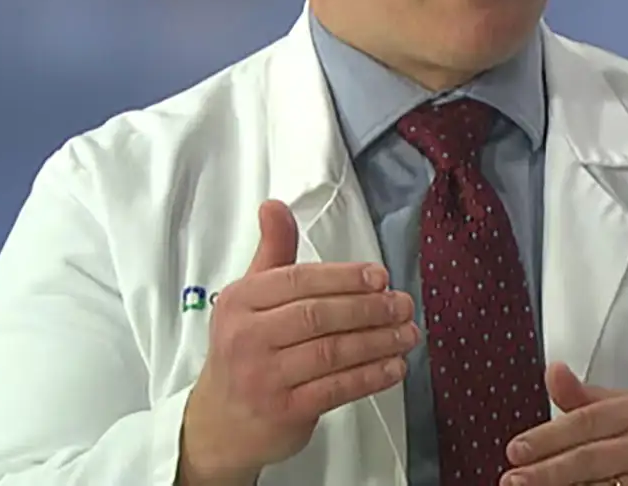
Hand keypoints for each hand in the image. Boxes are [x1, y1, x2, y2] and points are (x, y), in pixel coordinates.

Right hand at [177, 199, 418, 484]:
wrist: (219, 423)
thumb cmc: (244, 349)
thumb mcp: (250, 298)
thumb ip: (272, 252)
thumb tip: (274, 204)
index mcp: (239, 301)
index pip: (298, 280)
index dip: (344, 278)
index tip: (381, 277)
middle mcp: (246, 337)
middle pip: (318, 316)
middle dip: (369, 309)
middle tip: (404, 305)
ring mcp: (263, 377)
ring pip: (332, 352)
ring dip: (378, 342)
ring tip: (408, 334)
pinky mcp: (283, 412)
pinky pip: (336, 389)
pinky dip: (370, 377)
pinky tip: (394, 367)